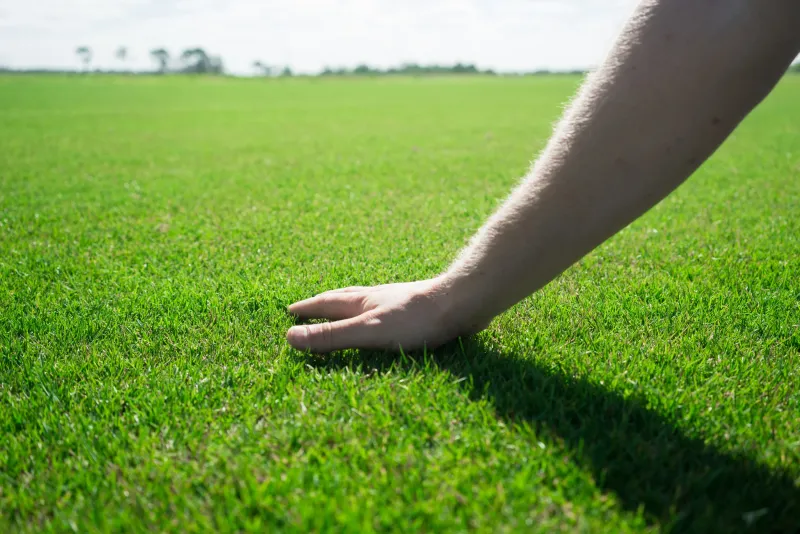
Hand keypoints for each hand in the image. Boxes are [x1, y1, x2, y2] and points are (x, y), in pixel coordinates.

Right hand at [286, 277, 488, 352]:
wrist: (461, 304)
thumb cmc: (415, 320)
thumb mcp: (367, 332)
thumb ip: (331, 337)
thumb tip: (290, 337)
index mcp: (361, 303)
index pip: (325, 304)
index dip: (306, 309)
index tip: (288, 311)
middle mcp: (376, 298)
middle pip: (342, 299)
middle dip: (322, 304)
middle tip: (308, 307)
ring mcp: (396, 302)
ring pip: (363, 302)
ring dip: (347, 305)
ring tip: (342, 308)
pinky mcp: (415, 309)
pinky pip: (383, 309)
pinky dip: (372, 312)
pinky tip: (384, 316)